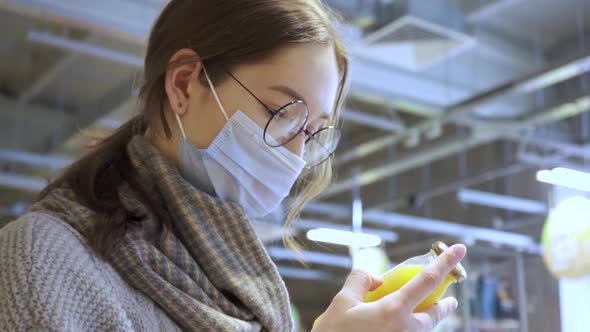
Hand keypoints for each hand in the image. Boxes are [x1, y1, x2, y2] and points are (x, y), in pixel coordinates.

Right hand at [311, 244, 466, 331]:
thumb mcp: (342, 302)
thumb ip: (360, 281)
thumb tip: (375, 278)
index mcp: (394, 311)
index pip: (428, 280)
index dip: (446, 262)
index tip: (461, 248)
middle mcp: (406, 329)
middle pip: (435, 313)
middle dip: (443, 304)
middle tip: (448, 299)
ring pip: (424, 328)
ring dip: (426, 318)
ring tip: (427, 311)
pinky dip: (409, 328)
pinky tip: (398, 325)